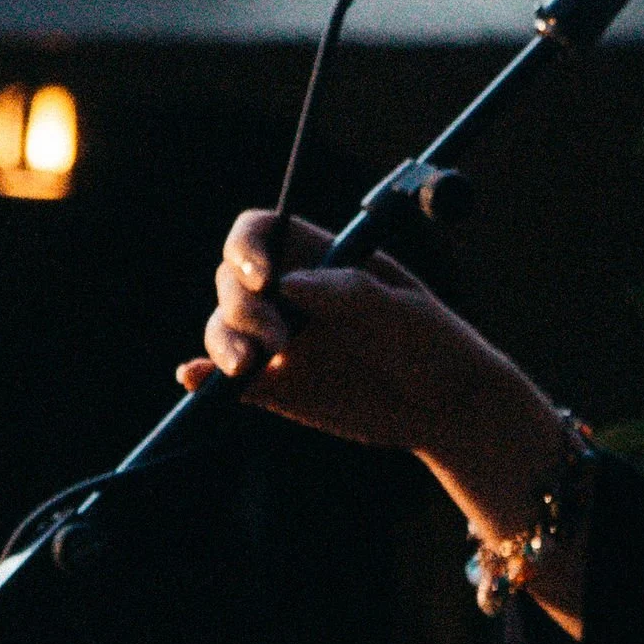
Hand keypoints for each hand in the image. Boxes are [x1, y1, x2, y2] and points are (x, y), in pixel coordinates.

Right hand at [182, 213, 587, 628]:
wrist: (448, 410)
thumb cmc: (436, 346)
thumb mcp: (407, 315)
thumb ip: (354, 294)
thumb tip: (292, 285)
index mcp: (321, 259)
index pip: (260, 233)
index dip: (247, 246)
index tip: (261, 276)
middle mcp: (290, 295)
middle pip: (233, 281)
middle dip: (242, 305)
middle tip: (276, 338)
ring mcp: (278, 340)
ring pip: (224, 330)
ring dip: (223, 344)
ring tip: (248, 369)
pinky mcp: (274, 386)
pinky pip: (227, 380)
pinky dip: (205, 379)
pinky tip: (195, 380)